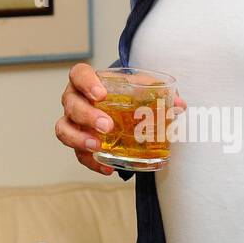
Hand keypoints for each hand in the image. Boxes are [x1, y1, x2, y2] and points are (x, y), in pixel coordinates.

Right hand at [55, 63, 185, 175]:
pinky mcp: (78, 142)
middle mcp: (74, 100)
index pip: (78, 74)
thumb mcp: (140, 87)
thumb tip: (179, 105)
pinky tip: (108, 167)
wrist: (118, 106)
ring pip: (63, 129)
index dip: (86, 83)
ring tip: (98, 147)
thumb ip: (158, 91)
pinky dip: (92, 162)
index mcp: (87, 81)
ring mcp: (73, 122)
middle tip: (107, 126)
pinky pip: (78, 154)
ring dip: (79, 139)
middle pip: (71, 104)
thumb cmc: (125, 93)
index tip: (101, 94)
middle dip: (87, 115)